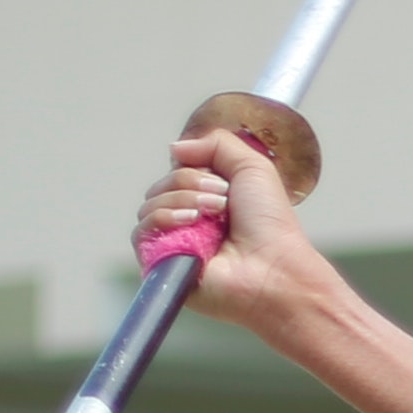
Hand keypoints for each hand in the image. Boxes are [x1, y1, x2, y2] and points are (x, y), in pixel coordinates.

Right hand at [138, 123, 340, 344]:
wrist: (272, 268)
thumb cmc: (270, 224)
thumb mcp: (252, 167)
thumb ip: (216, 144)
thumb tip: (174, 148)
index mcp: (207, 200)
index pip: (176, 171)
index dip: (193, 169)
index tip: (223, 181)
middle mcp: (188, 221)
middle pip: (160, 186)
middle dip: (189, 183)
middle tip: (222, 201)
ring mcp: (173, 244)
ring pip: (149, 206)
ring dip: (180, 200)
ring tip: (212, 214)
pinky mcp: (162, 265)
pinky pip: (140, 233)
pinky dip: (162, 219)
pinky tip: (189, 222)